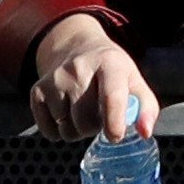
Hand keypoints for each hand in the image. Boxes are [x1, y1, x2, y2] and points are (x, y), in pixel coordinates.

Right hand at [29, 16, 156, 143]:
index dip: (114, 120)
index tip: (115, 136)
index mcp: (110, 63)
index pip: (111, 95)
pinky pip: (48, 130)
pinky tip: (66, 113)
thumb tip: (144, 132)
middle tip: (98, 115)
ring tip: (83, 113)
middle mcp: (79, 67)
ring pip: (66, 128)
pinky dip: (57, 131)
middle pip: (86, 120)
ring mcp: (55, 78)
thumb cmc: (112, 72)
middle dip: (95, 127)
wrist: (77, 47)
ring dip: (77, 131)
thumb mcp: (134, 81)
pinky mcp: (37, 90)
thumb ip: (146, 107)